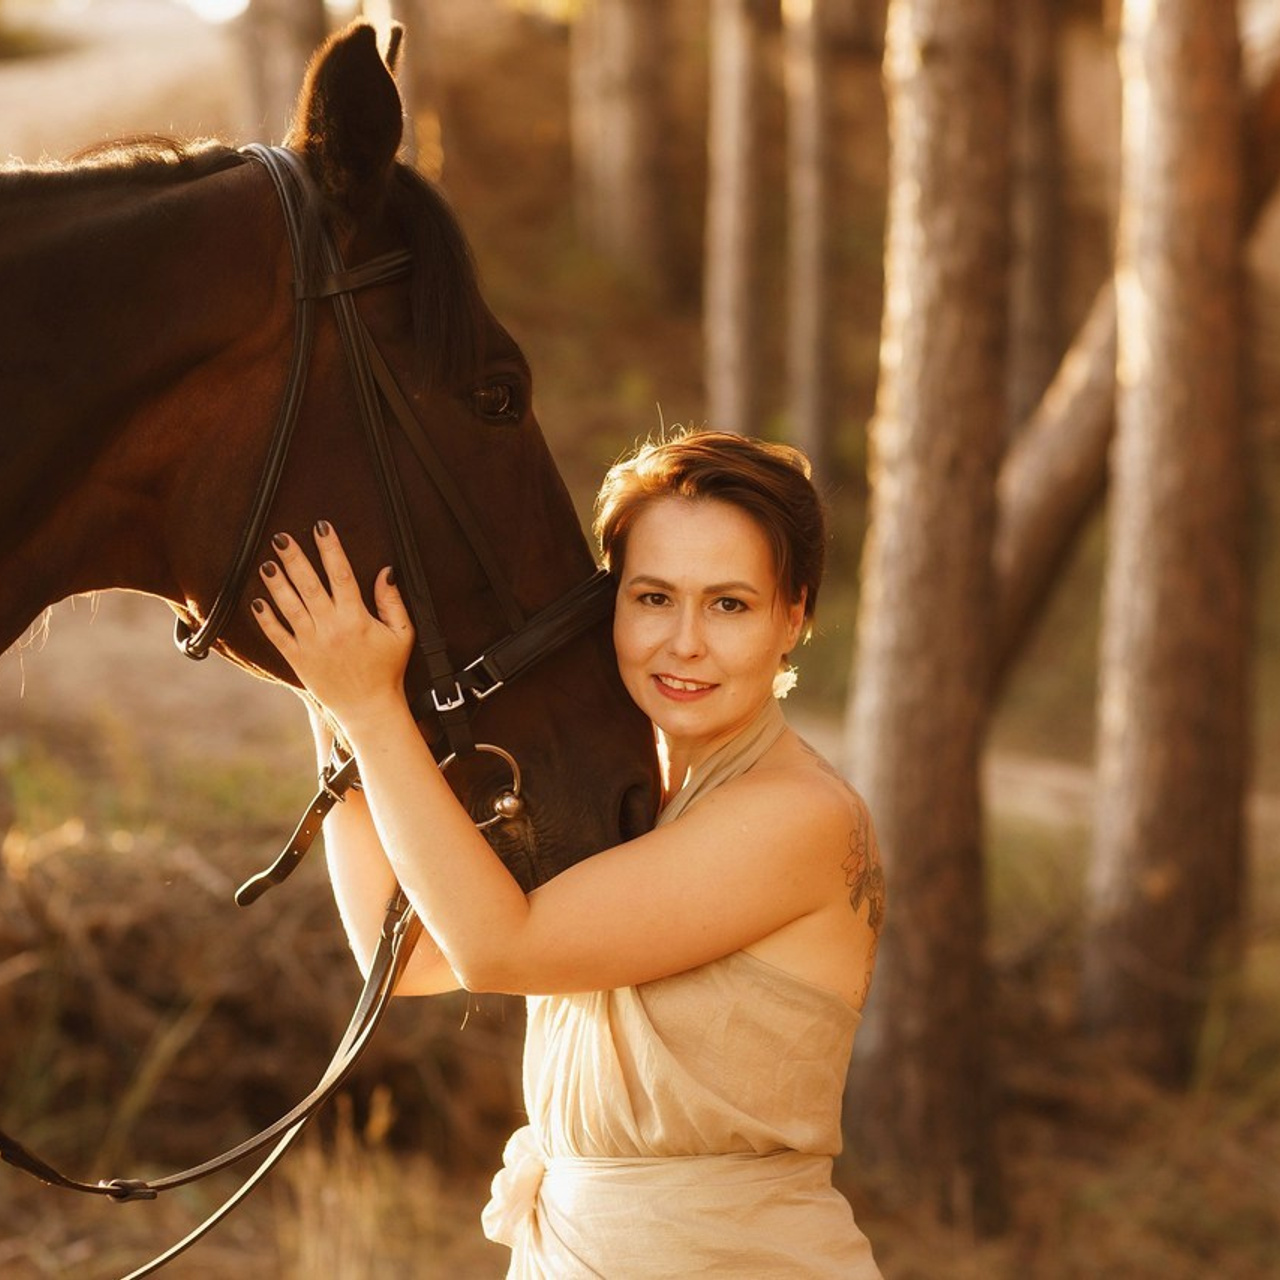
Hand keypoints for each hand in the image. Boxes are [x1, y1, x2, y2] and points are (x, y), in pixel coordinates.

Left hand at [251, 522, 414, 734]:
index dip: (330, 548)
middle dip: (294, 558)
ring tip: (266, 563)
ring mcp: (312, 644)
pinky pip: (278, 636)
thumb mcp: (402, 634)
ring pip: (289, 607)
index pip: (341, 574)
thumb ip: (392, 601)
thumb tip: (385, 570)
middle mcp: (331, 628)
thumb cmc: (388, 669)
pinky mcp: (299, 660)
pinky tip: (257, 601)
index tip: (321, 527)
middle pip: (309, 585)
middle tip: (280, 537)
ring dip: (276, 583)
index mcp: (357, 618)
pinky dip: (266, 619)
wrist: (369, 708)